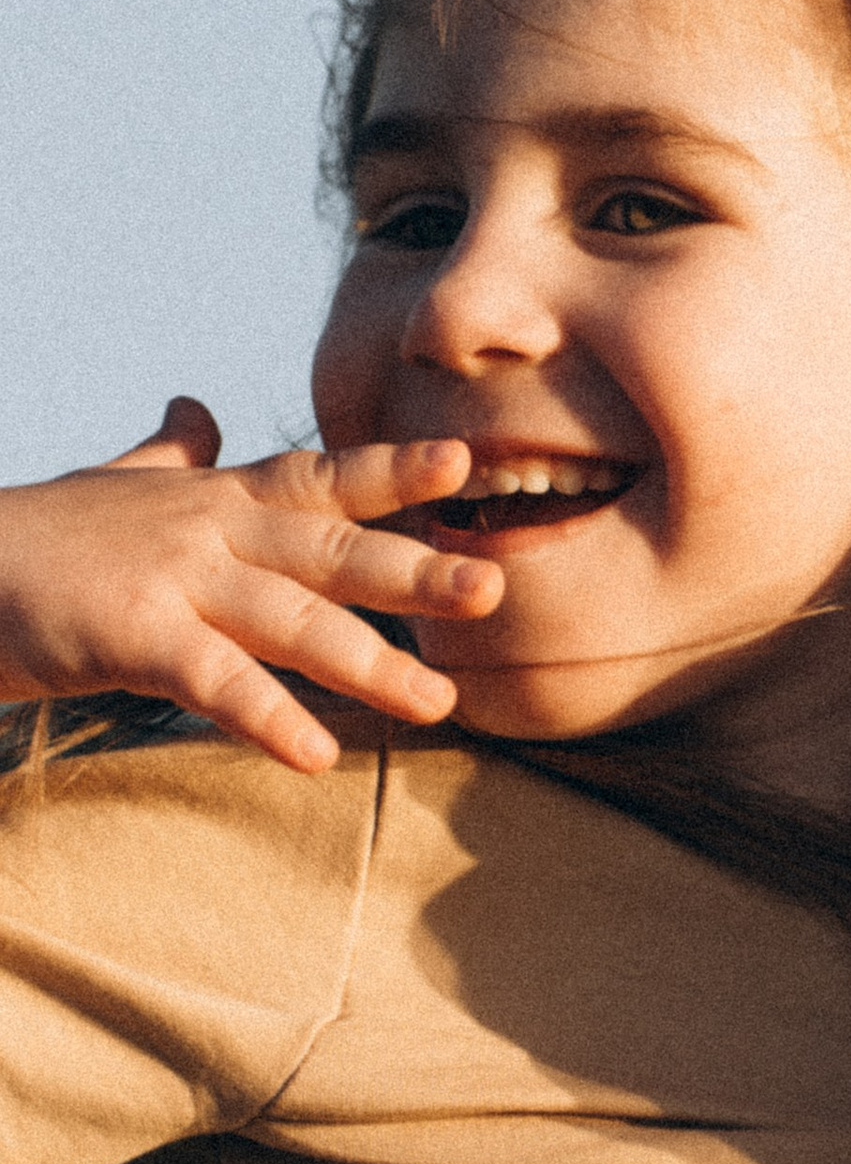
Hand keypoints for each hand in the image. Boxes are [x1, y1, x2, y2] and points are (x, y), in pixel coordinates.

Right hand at [0, 398, 505, 773]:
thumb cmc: (37, 543)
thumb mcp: (113, 485)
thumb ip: (168, 454)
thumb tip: (194, 408)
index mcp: (214, 498)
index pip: (319, 479)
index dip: (390, 471)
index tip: (462, 462)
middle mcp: (207, 531)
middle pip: (329, 550)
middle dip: (415, 571)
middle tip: (493, 590)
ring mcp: (172, 580)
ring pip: (290, 620)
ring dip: (369, 664)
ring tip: (439, 703)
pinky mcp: (130, 635)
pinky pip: (214, 681)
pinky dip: (267, 717)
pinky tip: (316, 756)